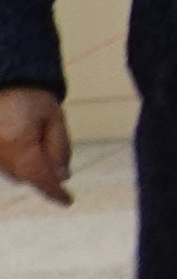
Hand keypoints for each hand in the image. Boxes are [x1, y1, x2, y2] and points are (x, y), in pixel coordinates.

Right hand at [0, 86, 64, 204]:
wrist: (1, 77)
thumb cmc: (30, 95)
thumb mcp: (53, 119)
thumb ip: (60, 149)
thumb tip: (62, 176)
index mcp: (19, 147)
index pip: (41, 179)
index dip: (55, 192)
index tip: (67, 201)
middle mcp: (0, 155)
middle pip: (26, 176)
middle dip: (43, 172)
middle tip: (54, 153)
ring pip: (13, 171)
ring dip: (28, 165)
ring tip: (33, 136)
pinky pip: (3, 162)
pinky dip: (15, 159)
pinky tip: (22, 140)